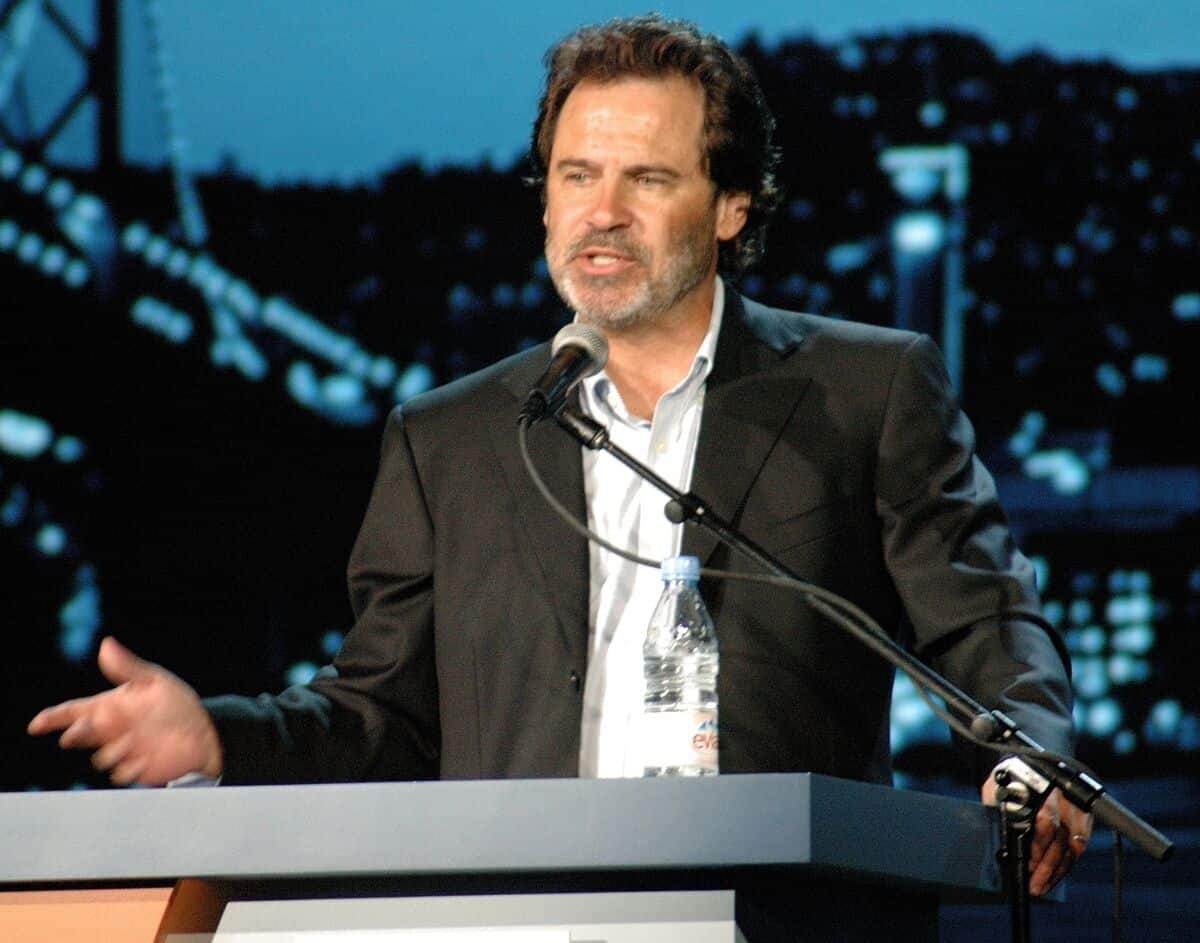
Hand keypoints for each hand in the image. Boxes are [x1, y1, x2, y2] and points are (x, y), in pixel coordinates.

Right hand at [28, 636, 222, 785]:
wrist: (204, 731)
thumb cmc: (178, 704)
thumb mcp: (155, 681)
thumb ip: (127, 668)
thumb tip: (106, 645)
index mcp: (111, 706)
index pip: (75, 711)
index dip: (54, 718)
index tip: (37, 724)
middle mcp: (112, 730)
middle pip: (80, 734)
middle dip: (77, 733)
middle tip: (82, 730)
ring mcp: (122, 751)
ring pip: (101, 756)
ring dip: (112, 749)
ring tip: (132, 739)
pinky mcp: (136, 769)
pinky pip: (123, 773)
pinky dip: (131, 767)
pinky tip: (147, 759)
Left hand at [981, 777, 1092, 895]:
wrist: (1033, 762)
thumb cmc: (1010, 777)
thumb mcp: (996, 787)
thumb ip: (997, 806)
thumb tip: (997, 837)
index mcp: (1040, 785)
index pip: (1045, 819)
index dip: (1038, 845)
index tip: (1027, 864)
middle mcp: (1063, 795)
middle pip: (1060, 836)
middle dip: (1046, 864)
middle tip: (1034, 884)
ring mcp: (1077, 805)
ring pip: (1073, 844)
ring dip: (1057, 869)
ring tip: (1042, 886)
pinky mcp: (1085, 815)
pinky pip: (1080, 844)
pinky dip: (1067, 863)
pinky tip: (1055, 875)